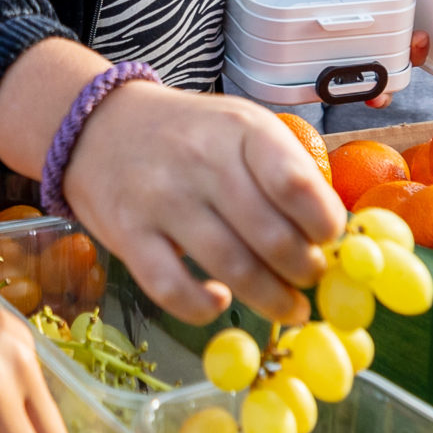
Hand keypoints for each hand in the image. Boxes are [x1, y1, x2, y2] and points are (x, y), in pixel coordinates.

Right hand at [63, 83, 342, 325]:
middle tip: (310, 280)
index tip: (329, 239)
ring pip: (231, 267)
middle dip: (304, 270)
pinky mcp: (128, 235)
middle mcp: (202, 162)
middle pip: (270, 235)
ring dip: (271, 298)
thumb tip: (332, 233)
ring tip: (288, 306)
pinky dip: (203, 307)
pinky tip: (219, 301)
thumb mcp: (242, 128)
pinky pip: (172, 288)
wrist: (100, 125)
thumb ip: (284, 170)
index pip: (294, 183)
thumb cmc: (189, 134)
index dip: (323, 223)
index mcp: (241, 131)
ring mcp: (162, 199)